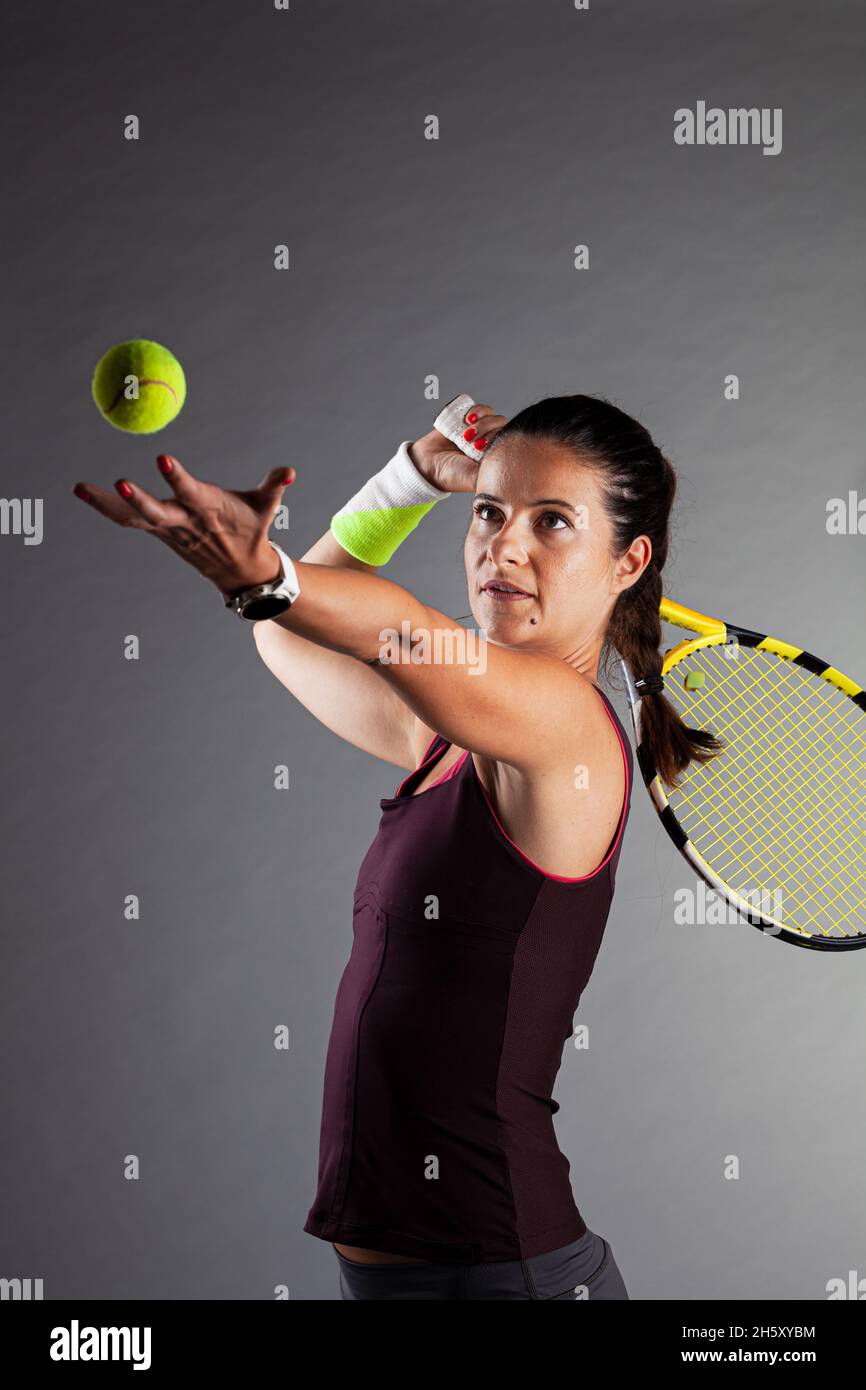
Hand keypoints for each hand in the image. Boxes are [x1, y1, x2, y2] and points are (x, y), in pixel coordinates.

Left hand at [72, 454, 295, 597]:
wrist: (241, 570)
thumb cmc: (252, 529)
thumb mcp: (266, 507)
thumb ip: (274, 486)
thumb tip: (289, 471)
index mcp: (208, 510)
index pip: (189, 491)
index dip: (176, 477)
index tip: (162, 459)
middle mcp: (184, 522)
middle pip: (156, 512)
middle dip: (138, 500)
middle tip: (120, 482)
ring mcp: (167, 529)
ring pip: (133, 517)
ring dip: (106, 504)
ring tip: (80, 488)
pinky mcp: (158, 531)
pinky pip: (128, 520)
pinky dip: (107, 507)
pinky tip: (85, 493)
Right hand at [408, 402, 507, 492]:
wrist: (426, 465)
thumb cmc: (451, 476)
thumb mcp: (475, 478)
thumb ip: (493, 472)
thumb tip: (510, 465)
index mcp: (494, 455)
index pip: (507, 439)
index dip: (496, 438)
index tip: (480, 447)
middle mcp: (488, 442)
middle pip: (500, 424)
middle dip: (486, 428)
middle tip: (470, 440)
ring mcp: (478, 429)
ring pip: (491, 414)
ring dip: (481, 419)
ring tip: (466, 429)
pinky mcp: (466, 420)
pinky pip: (478, 408)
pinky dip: (476, 410)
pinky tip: (467, 417)